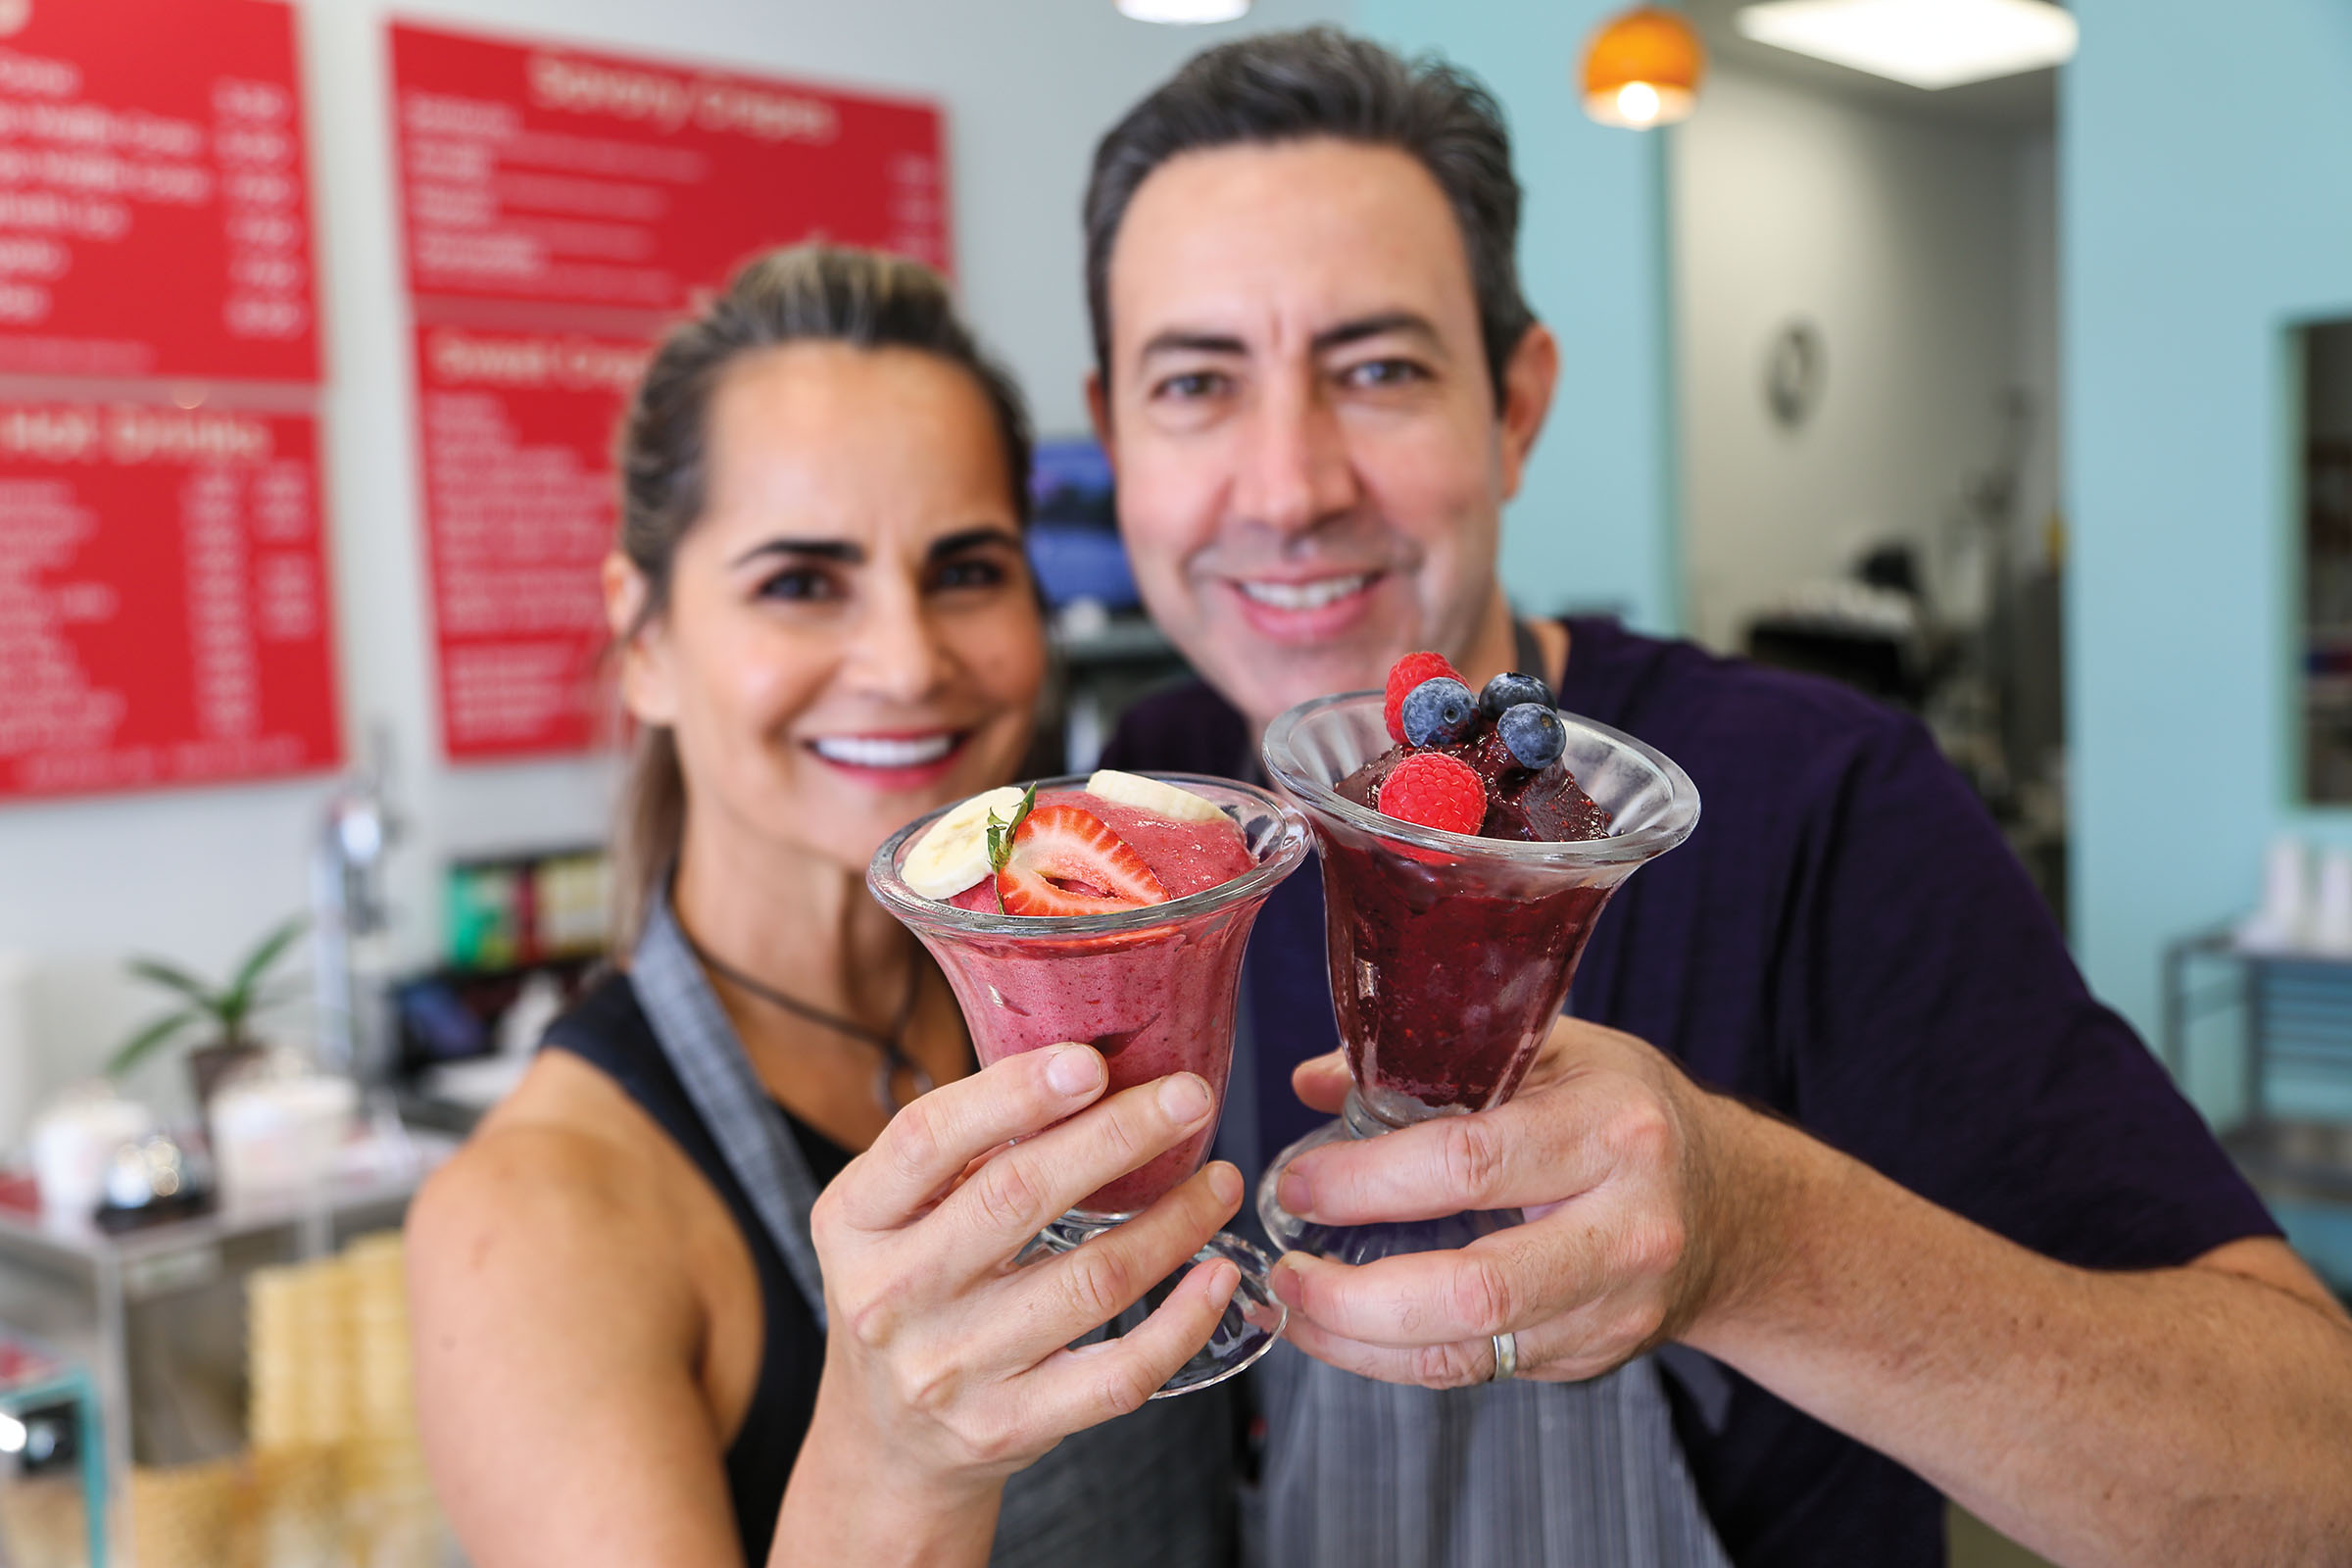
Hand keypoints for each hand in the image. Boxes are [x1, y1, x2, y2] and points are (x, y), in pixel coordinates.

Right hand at [804, 1043, 1241, 1494]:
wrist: (885, 1443)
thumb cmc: (907, 1296)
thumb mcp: (891, 1217)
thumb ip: (960, 1150)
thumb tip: (1083, 1066)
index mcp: (853, 1220)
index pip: (928, 1138)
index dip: (1013, 1093)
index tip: (1091, 1061)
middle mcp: (890, 1296)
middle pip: (1019, 1197)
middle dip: (1119, 1136)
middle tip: (1189, 1097)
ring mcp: (949, 1368)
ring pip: (1089, 1280)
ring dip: (1173, 1222)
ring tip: (1219, 1180)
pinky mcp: (1008, 1427)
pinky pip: (1117, 1374)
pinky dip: (1181, 1322)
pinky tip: (1217, 1276)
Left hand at [1267, 1016, 1748, 1385]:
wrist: (1734, 1209)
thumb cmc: (1627, 1113)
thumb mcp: (1557, 1052)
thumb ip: (1437, 1059)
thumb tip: (1314, 1080)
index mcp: (1611, 1129)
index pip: (1470, 1163)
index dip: (1368, 1181)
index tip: (1298, 1184)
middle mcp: (1623, 1228)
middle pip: (1473, 1289)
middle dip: (1356, 1295)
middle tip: (1284, 1271)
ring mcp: (1614, 1307)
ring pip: (1469, 1351)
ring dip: (1360, 1342)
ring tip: (1294, 1307)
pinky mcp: (1593, 1357)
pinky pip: (1477, 1371)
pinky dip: (1396, 1358)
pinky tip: (1343, 1333)